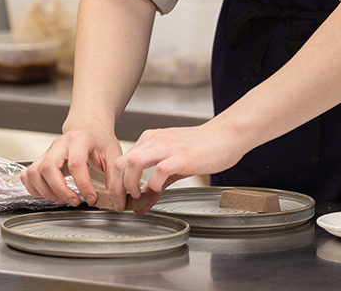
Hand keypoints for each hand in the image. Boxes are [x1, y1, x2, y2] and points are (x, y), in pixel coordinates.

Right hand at [20, 125, 121, 206]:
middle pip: (48, 168)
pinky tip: (47, 193)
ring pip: (35, 172)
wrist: (88, 127)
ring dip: (46, 192)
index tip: (91, 198)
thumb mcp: (113, 153)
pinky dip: (33, 188)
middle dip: (60, 190)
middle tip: (74, 200)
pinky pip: (28, 175)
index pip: (76, 163)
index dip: (83, 184)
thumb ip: (113, 174)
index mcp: (79, 140)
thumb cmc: (99, 140)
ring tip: (62, 199)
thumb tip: (114, 196)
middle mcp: (60, 144)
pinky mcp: (41, 159)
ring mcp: (48, 151)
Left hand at [112, 122, 247, 206]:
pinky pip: (158, 171)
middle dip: (116, 187)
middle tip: (121, 203)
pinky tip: (157, 190)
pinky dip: (153, 184)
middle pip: (121, 162)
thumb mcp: (174, 166)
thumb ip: (157, 184)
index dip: (115, 183)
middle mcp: (154, 141)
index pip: (121, 161)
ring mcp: (167, 147)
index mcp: (150, 140)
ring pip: (133, 163)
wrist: (225, 136)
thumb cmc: (202, 148)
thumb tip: (144, 202)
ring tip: (136, 196)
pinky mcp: (181, 156)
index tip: (119, 200)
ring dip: (130, 184)